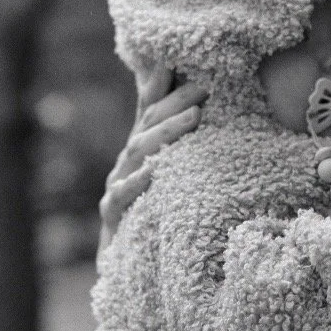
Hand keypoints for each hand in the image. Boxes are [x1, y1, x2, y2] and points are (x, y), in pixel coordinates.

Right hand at [98, 64, 207, 258]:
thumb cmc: (160, 220)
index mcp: (143, 151)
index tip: (178, 59)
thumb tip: (218, 118)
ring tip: (194, 118)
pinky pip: (123, 195)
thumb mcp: (178, 182)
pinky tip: (155, 170)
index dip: (160, 83)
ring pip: (137, 152)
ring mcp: (117, 187)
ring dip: (165, 132)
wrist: (130, 271)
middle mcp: (127, 163)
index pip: (150, 109)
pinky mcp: (113, 217)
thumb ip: (187, 152)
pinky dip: (139, 181)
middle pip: (148, 124)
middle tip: (205, 87)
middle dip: (175, 102)